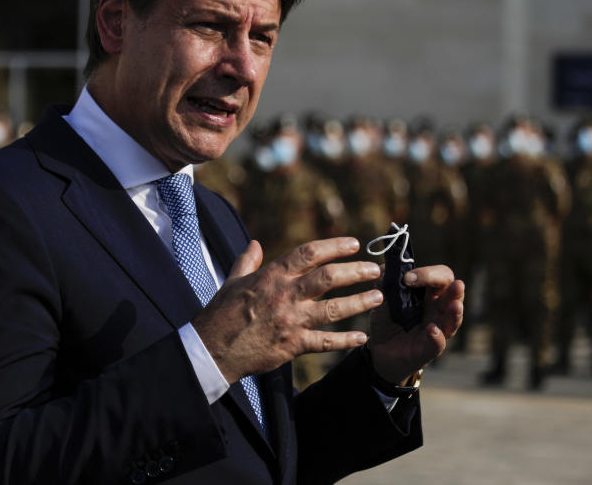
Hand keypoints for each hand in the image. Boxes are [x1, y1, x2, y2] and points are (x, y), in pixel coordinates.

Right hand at [192, 237, 382, 383]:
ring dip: (359, 303)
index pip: (309, 253)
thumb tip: (254, 243)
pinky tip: (362, 337)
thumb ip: (247, 261)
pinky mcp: (293, 345)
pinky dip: (345, 340)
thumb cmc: (221, 312)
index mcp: (272, 275)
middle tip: (375, 270)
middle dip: (356, 271)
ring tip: (378, 297)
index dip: (334, 246)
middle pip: (329, 278)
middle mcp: (285, 295)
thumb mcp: (232, 280)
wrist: (214, 348)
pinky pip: (325, 342)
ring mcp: (291, 320)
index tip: (354, 244)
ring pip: (333, 309)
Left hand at [368, 265, 463, 384]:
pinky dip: (437, 336)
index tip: (407, 278)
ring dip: (454, 313)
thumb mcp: (383, 298)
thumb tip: (384, 266)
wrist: (379, 349)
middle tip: (456, 284)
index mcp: (429, 294)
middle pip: (454, 296)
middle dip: (454, 290)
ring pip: (453, 320)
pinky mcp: (428, 349)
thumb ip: (386, 282)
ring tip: (455, 305)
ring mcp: (437, 330)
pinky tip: (433, 330)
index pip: (441, 277)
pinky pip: (438, 344)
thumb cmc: (387, 320)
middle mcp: (438, 310)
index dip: (429, 274)